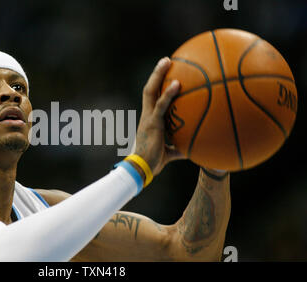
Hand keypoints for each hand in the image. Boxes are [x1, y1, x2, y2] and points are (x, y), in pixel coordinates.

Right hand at [132, 57, 186, 176]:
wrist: (142, 168)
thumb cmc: (153, 163)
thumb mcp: (169, 154)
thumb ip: (179, 149)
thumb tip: (192, 150)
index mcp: (149, 120)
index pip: (152, 99)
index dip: (157, 85)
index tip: (166, 74)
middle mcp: (147, 115)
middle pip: (149, 89)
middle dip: (157, 74)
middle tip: (167, 60)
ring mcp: (148, 117)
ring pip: (151, 91)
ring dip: (158, 74)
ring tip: (167, 60)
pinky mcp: (152, 122)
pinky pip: (161, 104)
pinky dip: (168, 93)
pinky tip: (177, 83)